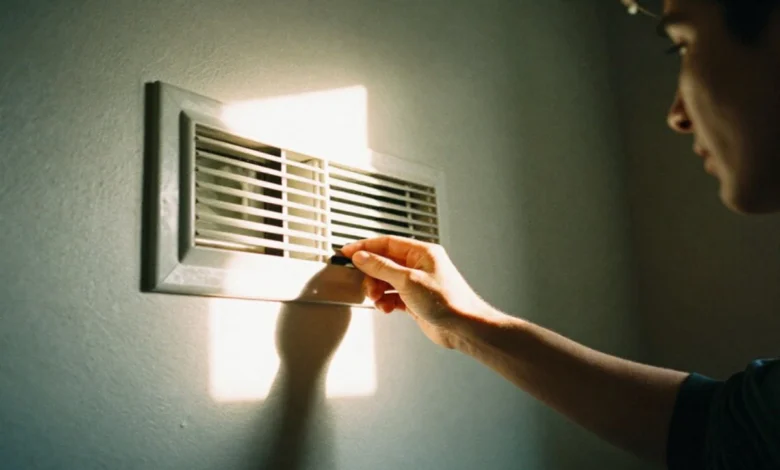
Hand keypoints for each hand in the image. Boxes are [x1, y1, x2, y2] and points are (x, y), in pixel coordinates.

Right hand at [340, 236, 492, 348]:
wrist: (463, 327)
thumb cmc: (448, 301)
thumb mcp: (408, 280)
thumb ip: (382, 267)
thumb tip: (362, 256)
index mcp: (422, 252)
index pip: (387, 243)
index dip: (365, 247)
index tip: (348, 252)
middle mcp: (419, 265)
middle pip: (384, 263)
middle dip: (372, 275)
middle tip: (367, 286)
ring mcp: (417, 283)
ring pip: (387, 281)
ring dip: (378, 290)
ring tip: (378, 299)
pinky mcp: (415, 300)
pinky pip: (393, 296)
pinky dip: (386, 301)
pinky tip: (386, 308)